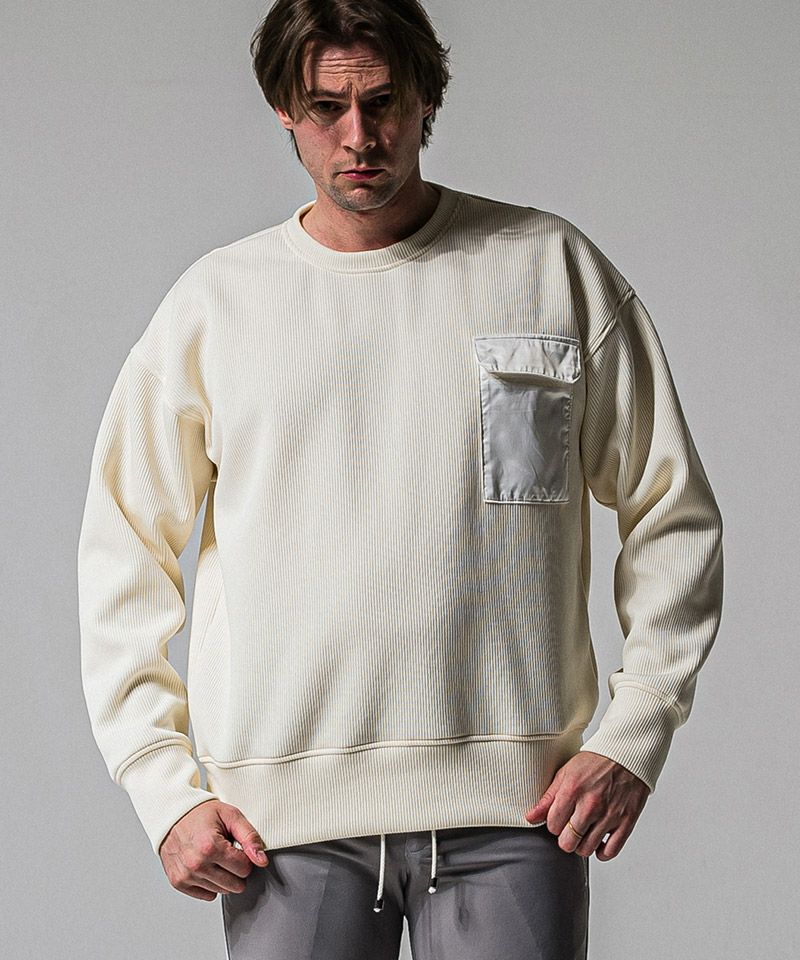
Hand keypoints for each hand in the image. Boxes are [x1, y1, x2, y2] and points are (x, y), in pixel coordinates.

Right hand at [158, 799, 269, 899]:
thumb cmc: (202, 814)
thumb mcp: (231, 816)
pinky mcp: (178, 883)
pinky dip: (211, 883)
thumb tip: (262, 861)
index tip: (236, 847)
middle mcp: (196, 864)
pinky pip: (207, 895)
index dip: (245, 857)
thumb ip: (250, 837)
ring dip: (223, 876)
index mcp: (210, 846)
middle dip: (236, 870)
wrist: (173, 815)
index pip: (244, 869)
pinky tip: (206, 866)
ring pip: (222, 891)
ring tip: (215, 857)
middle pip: (235, 885)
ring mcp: (186, 876)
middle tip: (227, 853)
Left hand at [524, 751, 650, 860]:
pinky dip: (602, 852)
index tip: (558, 819)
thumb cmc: (595, 762)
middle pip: (568, 842)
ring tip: (583, 833)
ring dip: (582, 845)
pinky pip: (610, 851)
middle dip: (565, 838)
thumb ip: (548, 798)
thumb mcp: (566, 773)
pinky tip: (599, 841)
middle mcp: (591, 805)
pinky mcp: (626, 822)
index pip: (552, 825)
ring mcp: (610, 815)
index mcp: (573, 790)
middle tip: (569, 829)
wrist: (626, 755)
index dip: (553, 824)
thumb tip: (530, 818)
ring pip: (587, 849)